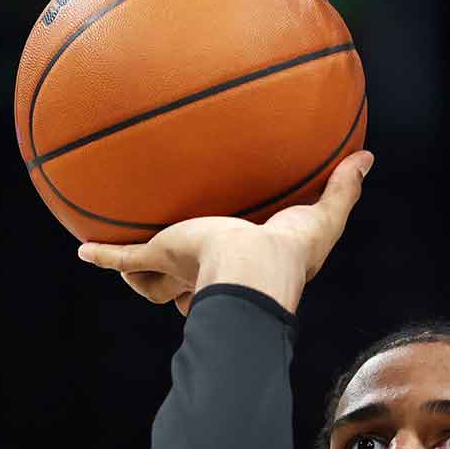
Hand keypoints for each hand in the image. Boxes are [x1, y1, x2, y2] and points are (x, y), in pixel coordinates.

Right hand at [77, 151, 372, 314]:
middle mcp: (208, 277)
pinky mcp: (160, 258)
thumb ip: (342, 188)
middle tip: (176, 271)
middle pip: (185, 289)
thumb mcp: (323, 216)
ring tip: (124, 260)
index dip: (225, 277)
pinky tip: (82, 250)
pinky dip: (103, 256)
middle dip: (178, 287)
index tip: (228, 266)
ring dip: (140, 276)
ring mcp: (181, 270)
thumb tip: (367, 159)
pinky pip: (124, 260)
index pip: (228, 277)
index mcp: (241, 270)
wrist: (255, 270)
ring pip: (153, 282)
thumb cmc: (291, 252)